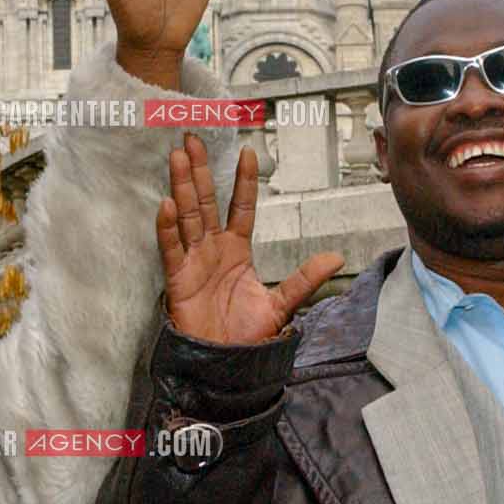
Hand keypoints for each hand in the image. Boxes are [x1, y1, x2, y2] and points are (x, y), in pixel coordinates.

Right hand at [158, 134, 343, 345]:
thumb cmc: (247, 334)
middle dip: (200, 170)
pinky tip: (166, 204)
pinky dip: (167, 228)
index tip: (248, 150)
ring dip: (182, 186)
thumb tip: (337, 257)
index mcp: (237, 250)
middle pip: (206, 201)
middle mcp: (213, 249)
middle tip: (193, 139)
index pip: (241, 207)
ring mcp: (194, 261)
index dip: (243, 180)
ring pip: (187, 215)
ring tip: (178, 157)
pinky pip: (171, 248)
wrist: (225, 364)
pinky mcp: (177, 279)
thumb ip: (305, 278)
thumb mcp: (281, 303)